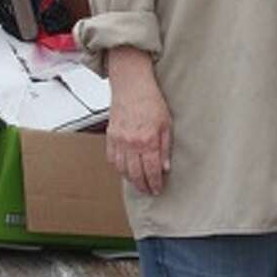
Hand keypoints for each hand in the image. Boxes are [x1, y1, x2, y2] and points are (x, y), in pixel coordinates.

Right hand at [105, 48, 172, 194]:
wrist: (131, 86)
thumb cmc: (150, 101)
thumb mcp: (166, 124)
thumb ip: (166, 147)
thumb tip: (165, 167)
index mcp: (148, 140)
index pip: (151, 170)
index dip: (154, 183)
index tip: (157, 189)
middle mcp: (131, 143)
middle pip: (136, 173)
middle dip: (142, 186)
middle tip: (148, 191)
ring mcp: (119, 140)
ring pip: (122, 169)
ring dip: (130, 179)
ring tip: (138, 183)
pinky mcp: (110, 136)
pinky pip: (112, 159)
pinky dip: (118, 168)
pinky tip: (125, 170)